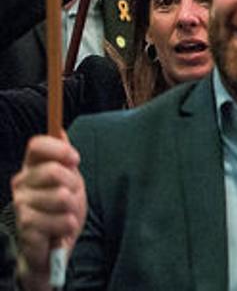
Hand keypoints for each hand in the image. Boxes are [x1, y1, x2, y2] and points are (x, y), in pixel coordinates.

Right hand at [12, 136, 86, 290]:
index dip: (59, 149)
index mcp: (31, 168)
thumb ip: (65, 159)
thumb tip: (61, 131)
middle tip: (70, 198)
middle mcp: (21, 183)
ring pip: (62, 197)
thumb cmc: (61, 211)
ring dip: (71, 209)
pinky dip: (67, 226)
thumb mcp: (70, 181)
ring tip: (63, 216)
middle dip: (73, 186)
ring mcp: (21, 204)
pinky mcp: (26, 225)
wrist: (53, 246)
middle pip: (55, 171)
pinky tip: (59, 230)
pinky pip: (62, 220)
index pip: (37, 145)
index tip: (74, 160)